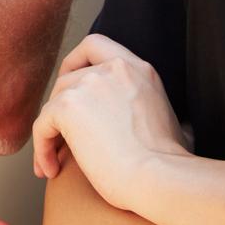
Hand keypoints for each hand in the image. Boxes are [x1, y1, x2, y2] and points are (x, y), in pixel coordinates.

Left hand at [31, 34, 187, 212]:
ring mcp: (90, 84)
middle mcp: (113, 69)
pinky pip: (42, 125)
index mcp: (139, 69)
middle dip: (60, 109)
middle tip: (62, 140)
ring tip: (55, 162)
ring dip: (50, 133)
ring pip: (53, 103)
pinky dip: (41, 149)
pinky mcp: (69, 106)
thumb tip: (182, 129)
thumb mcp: (176, 123)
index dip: (75, 63)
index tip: (71, 89)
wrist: (160, 178)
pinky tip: (50, 170)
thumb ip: (163, 115)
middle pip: (68, 79)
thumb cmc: (169, 165)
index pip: (95, 45)